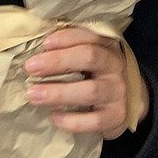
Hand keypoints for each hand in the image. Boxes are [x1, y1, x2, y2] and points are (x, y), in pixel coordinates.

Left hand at [24, 26, 144, 139]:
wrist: (127, 103)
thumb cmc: (98, 75)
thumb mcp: (91, 56)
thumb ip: (71, 48)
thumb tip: (37, 45)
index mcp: (107, 46)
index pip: (89, 36)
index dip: (66, 39)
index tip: (43, 44)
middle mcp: (115, 66)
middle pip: (90, 57)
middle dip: (58, 61)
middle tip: (30, 68)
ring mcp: (117, 92)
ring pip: (90, 91)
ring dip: (59, 92)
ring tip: (33, 94)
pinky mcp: (116, 117)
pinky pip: (94, 121)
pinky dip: (73, 120)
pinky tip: (54, 117)